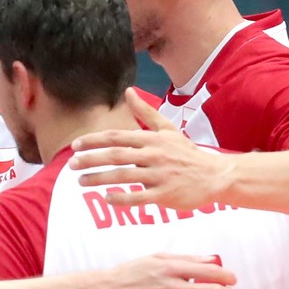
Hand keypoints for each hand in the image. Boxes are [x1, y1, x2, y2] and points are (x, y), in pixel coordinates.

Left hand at [68, 88, 231, 209]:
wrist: (216, 175)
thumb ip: (145, 113)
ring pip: (124, 176)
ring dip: (100, 179)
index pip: (117, 137)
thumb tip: (128, 90)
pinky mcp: (166, 194)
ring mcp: (160, 175)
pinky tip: (107, 198)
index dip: (95, 140)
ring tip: (81, 181)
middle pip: (116, 156)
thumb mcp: (168, 129)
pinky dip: (122, 198)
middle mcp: (154, 155)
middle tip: (72, 165)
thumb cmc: (187, 153)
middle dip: (91, 159)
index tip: (76, 145)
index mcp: (152, 139)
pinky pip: (139, 197)